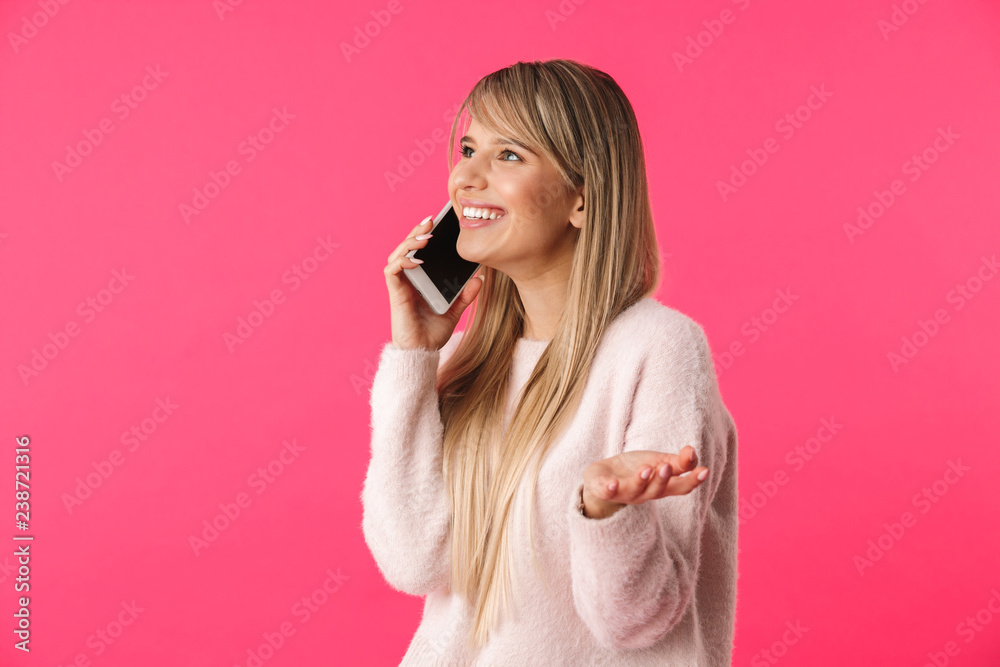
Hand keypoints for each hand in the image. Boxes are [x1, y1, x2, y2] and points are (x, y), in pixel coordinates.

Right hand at [384, 215, 483, 350]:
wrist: (423, 352)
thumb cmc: (433, 333)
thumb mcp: (455, 310)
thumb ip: (465, 295)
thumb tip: (479, 279)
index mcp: (418, 280)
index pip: (417, 250)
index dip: (423, 234)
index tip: (437, 223)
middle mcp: (407, 280)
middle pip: (406, 247)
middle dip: (417, 231)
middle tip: (431, 220)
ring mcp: (400, 286)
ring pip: (397, 254)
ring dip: (410, 242)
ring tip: (426, 236)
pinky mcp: (395, 294)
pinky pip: (392, 271)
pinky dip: (403, 261)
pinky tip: (417, 259)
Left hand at [581, 446, 708, 518]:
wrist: (603, 476)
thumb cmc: (635, 469)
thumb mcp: (659, 462)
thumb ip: (678, 461)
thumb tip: (692, 450)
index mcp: (661, 487)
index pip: (680, 486)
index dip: (692, 480)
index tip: (704, 470)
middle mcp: (645, 493)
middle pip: (658, 490)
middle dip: (664, 479)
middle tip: (668, 466)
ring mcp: (625, 493)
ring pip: (635, 490)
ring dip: (642, 480)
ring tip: (646, 469)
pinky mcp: (605, 490)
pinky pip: (608, 492)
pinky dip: (610, 488)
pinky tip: (612, 483)